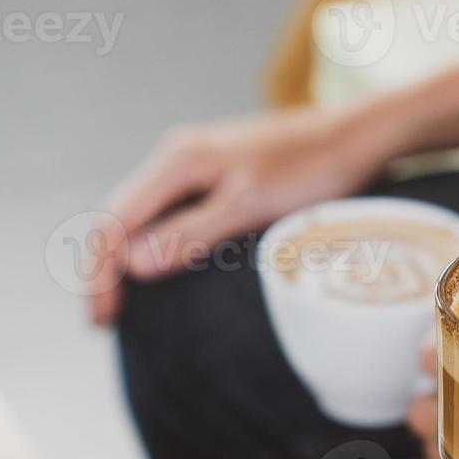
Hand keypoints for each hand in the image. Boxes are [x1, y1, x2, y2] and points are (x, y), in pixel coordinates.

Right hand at [88, 106, 392, 324]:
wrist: (358, 135)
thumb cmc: (312, 169)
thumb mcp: (250, 206)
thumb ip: (191, 234)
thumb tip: (131, 266)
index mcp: (177, 161)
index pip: (112, 222)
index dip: (99, 275)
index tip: (104, 321)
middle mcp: (177, 156)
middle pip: (119, 217)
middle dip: (105, 270)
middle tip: (106, 323)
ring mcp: (197, 163)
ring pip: (142, 215)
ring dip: (127, 259)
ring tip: (124, 304)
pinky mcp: (218, 173)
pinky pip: (170, 212)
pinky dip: (155, 244)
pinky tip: (161, 269)